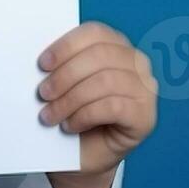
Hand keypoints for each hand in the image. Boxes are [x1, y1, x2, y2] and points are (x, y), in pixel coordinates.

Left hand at [37, 21, 157, 187]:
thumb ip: (61, 64)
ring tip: (49, 115)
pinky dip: (85, 115)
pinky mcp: (145, 117)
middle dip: (65, 75)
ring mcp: (146, 90)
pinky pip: (113, 107)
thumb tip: (42, 59)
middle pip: (100, 56)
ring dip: (70, 99)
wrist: (80, 154)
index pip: (95, 32)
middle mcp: (137, 63)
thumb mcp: (63, 83)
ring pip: (105, 82)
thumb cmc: (71, 112)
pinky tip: (70, 125)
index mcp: (116, 45)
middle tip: (43, 94)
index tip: (42, 64)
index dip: (67, 46)